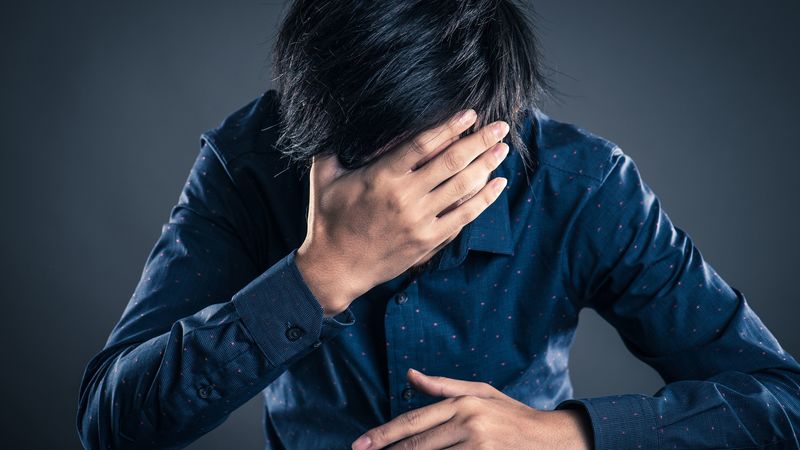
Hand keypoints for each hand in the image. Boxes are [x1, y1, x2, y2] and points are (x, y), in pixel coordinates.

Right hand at [295, 109, 510, 316]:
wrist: (335, 268)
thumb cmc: (328, 220)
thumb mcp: (322, 179)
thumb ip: (330, 149)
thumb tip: (335, 122)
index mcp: (381, 176)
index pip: (424, 144)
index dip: (450, 126)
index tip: (470, 114)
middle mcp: (405, 197)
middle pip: (452, 162)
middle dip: (480, 141)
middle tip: (500, 126)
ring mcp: (420, 221)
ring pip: (462, 187)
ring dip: (486, 165)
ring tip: (502, 149)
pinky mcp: (428, 241)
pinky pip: (463, 216)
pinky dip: (483, 199)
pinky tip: (496, 185)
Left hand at [351, 368, 592, 449]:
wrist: (549, 439)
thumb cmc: (511, 414)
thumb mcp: (479, 391)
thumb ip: (443, 386)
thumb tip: (411, 374)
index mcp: (463, 404)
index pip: (413, 421)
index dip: (384, 434)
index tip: (360, 444)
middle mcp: (468, 425)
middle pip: (417, 446)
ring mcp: (478, 448)